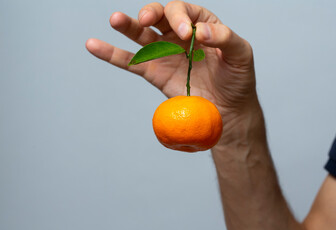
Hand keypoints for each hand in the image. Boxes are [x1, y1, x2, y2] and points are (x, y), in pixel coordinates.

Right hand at [86, 1, 258, 144]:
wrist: (228, 111)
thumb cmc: (238, 81)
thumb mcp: (242, 55)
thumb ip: (225, 38)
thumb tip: (200, 32)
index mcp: (202, 26)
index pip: (184, 11)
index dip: (180, 17)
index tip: (186, 35)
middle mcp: (179, 36)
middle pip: (159, 16)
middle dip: (151, 13)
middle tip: (147, 19)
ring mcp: (165, 54)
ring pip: (141, 36)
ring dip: (127, 26)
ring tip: (115, 19)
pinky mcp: (155, 73)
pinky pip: (130, 62)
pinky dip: (112, 54)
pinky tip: (93, 45)